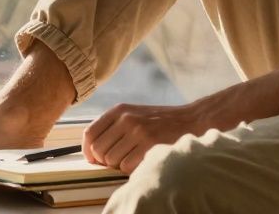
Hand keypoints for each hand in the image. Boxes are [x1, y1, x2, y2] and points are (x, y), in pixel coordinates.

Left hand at [81, 102, 216, 173]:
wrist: (190, 119)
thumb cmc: (159, 121)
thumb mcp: (133, 114)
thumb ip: (112, 127)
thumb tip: (91, 152)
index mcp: (119, 110)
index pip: (90, 133)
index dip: (87, 150)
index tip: (93, 159)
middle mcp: (126, 119)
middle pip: (98, 150)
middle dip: (104, 160)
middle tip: (117, 160)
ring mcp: (138, 131)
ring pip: (111, 160)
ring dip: (118, 165)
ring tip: (132, 158)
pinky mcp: (149, 145)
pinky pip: (126, 166)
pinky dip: (131, 168)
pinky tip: (141, 160)